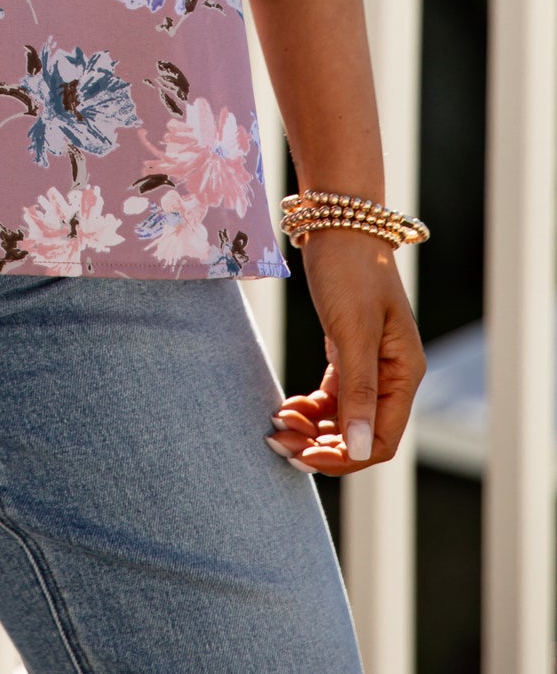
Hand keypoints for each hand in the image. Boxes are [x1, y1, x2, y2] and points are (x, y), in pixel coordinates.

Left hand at [266, 230, 424, 474]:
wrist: (337, 222)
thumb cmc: (349, 271)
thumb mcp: (352, 331)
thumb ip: (357, 391)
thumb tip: (358, 450)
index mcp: (404, 374)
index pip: (381, 440)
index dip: (343, 457)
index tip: (302, 456)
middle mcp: (393, 375)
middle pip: (360, 434)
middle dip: (321, 445)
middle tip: (277, 441)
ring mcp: (372, 364)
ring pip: (344, 418)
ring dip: (312, 428)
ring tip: (276, 423)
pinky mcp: (349, 351)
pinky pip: (334, 396)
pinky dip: (312, 407)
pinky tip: (287, 406)